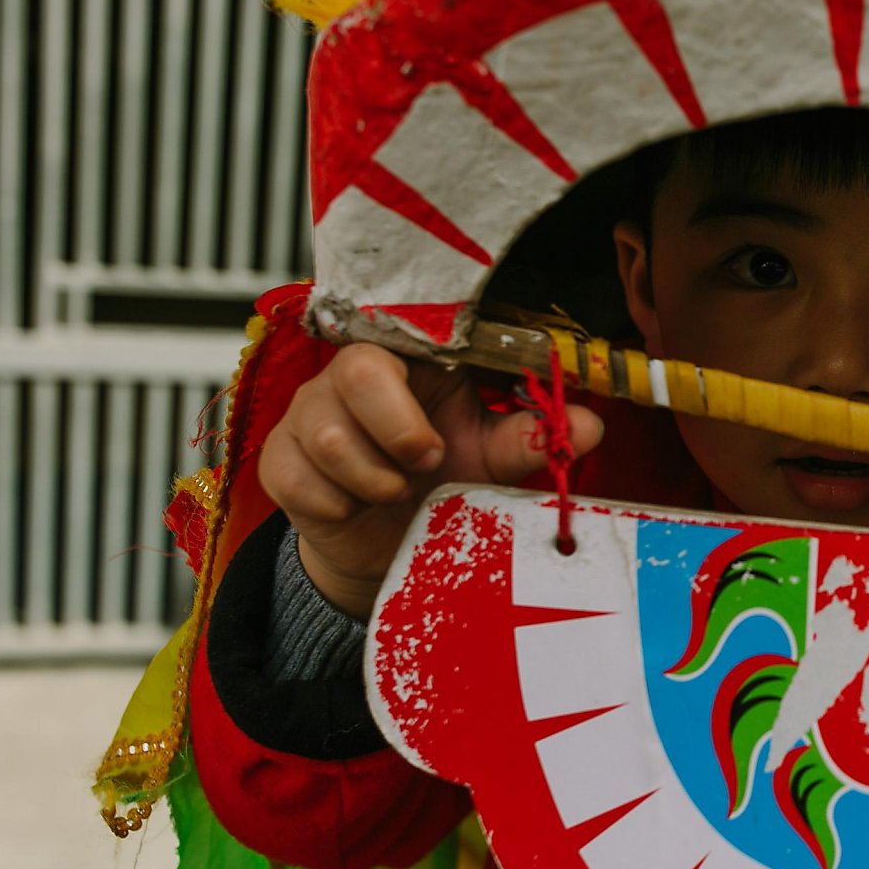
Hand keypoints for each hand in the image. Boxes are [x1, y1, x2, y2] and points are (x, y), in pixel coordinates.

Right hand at [258, 343, 604, 618]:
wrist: (385, 544)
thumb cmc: (439, 481)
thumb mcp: (490, 458)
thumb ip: (532, 438)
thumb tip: (590, 425)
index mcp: (408, 360)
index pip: (405, 325)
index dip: (425, 349)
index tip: (453, 379)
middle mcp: (350, 375)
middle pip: (357, 369)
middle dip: (399, 427)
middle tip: (429, 458)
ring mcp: (308, 414)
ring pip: (330, 435)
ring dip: (376, 478)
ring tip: (398, 489)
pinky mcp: (278, 460)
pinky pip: (299, 479)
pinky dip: (340, 505)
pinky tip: (357, 506)